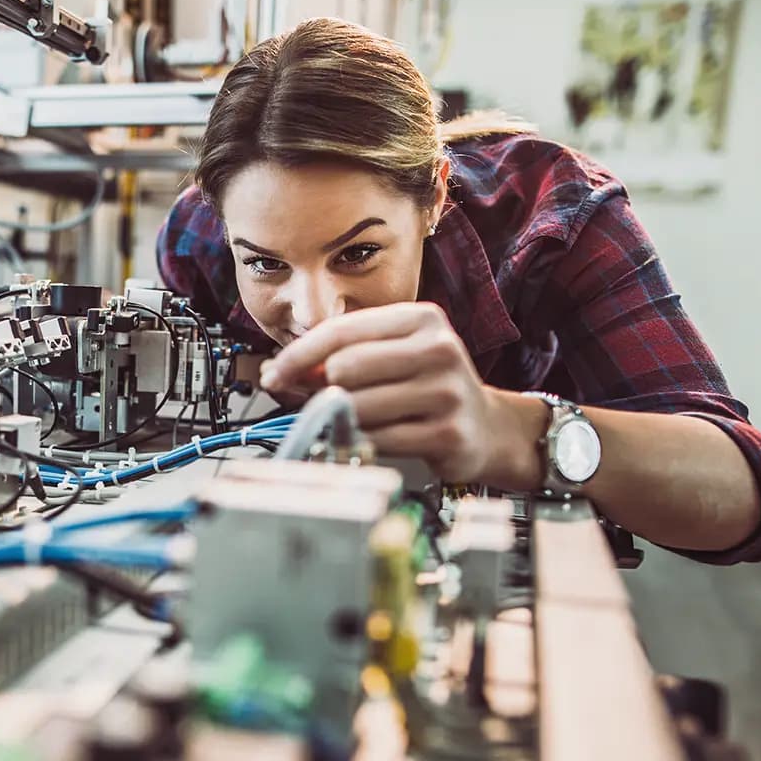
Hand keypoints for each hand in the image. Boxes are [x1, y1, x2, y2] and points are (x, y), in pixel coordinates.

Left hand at [258, 302, 531, 483]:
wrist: (485, 427)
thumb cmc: (426, 387)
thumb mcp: (390, 356)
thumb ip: (338, 357)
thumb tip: (278, 372)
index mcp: (421, 318)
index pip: (341, 331)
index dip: (298, 355)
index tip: (274, 373)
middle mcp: (439, 348)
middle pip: (344, 368)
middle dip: (324, 389)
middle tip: (327, 401)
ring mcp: (447, 392)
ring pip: (358, 407)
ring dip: (347, 419)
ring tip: (366, 419)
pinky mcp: (447, 433)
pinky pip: (378, 440)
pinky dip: (366, 442)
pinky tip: (381, 437)